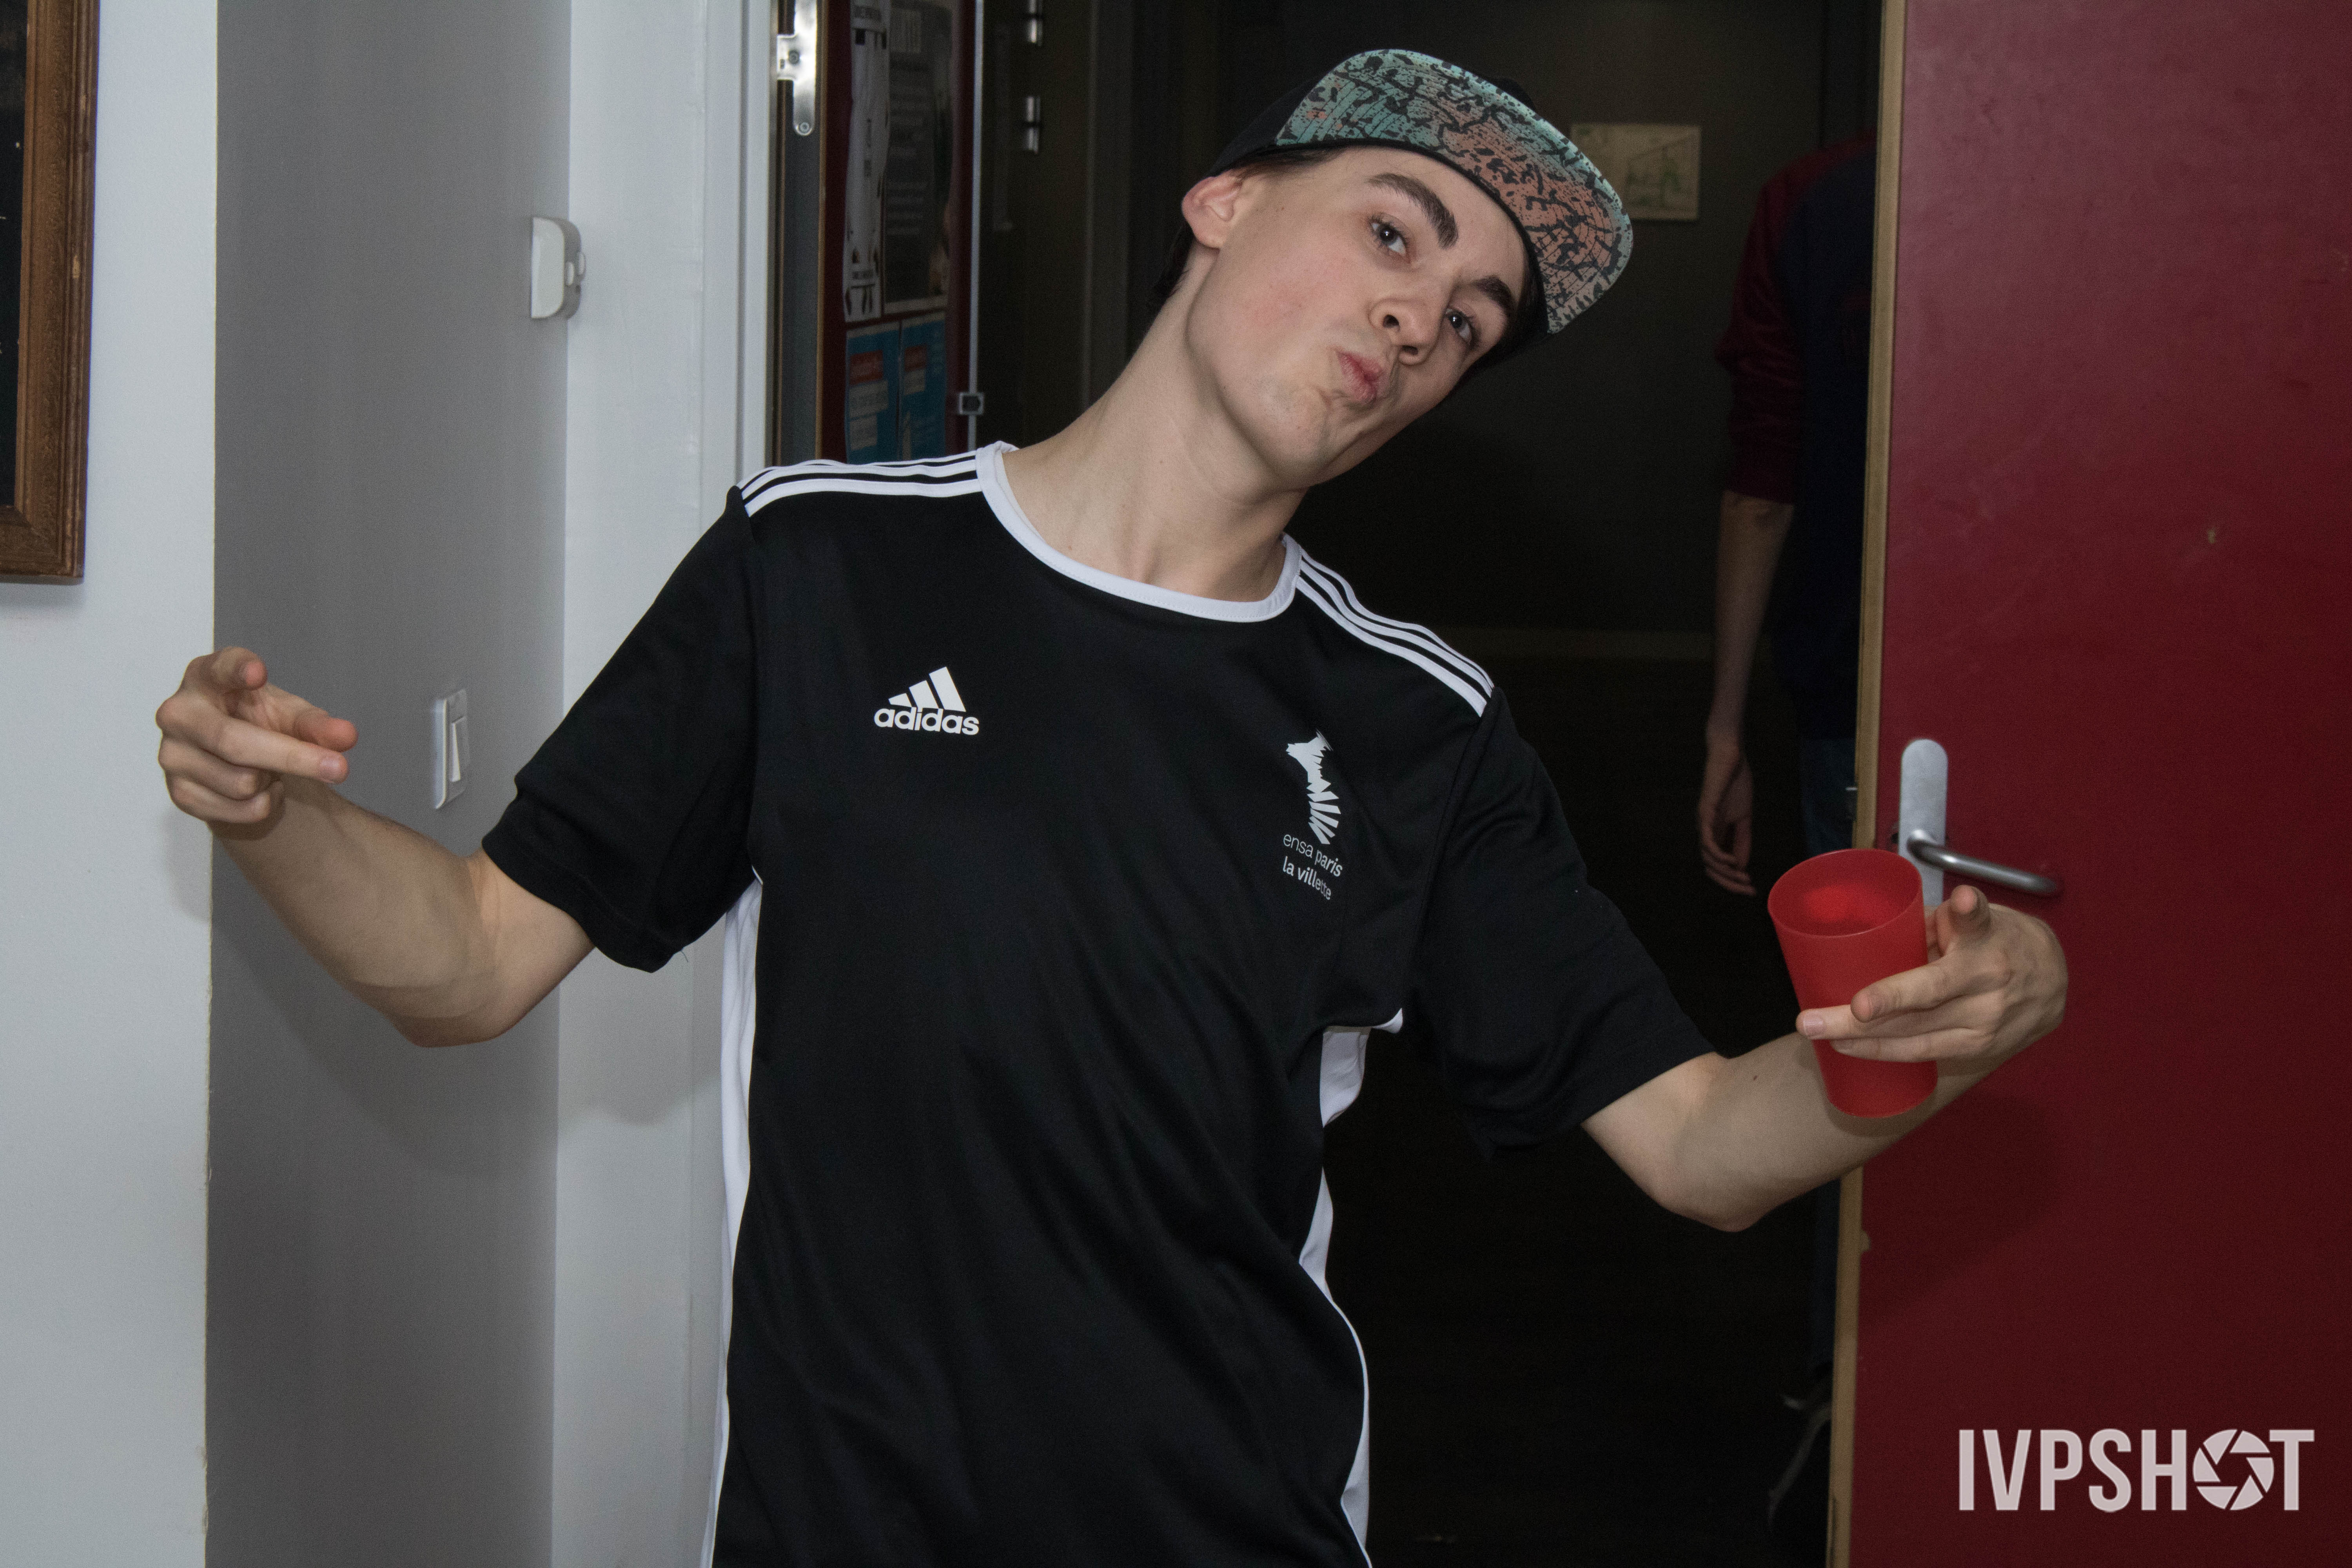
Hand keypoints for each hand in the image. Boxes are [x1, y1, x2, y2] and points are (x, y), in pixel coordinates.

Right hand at [156, 648, 357, 828]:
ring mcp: (172, 755)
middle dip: (293, 758)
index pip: (219, 669)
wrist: (234, 762)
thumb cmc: (258, 722)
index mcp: (206, 678)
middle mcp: (179, 713)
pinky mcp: (179, 793)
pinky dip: (264, 804)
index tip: (258, 672)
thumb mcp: (289, 716)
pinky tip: (258, 788)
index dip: (237, 669)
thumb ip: (317, 725)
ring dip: (272, 781)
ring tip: (270, 769)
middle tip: (340, 769)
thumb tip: (346, 736)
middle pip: (235, 742)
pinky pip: (239, 809)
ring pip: (241, 782)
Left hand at [1697, 731, 1756, 893]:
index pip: (1718, 865)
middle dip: (1729, 882)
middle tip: (1748, 890)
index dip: (1732, 880)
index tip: (1751, 889)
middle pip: (1710, 867)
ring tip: (1742, 877)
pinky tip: (1730, 861)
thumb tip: (1741, 866)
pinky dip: (1717, 853)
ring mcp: (1703, 821)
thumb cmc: (1735, 785)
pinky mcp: (1705, 810)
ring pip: (1707, 857)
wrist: (1731, 757)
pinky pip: (1706, 838)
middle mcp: (1705, 831)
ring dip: (1725, 871)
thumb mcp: (1743, 818)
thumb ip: (1742, 840)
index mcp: (1714, 833)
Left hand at [1796, 885, 2067, 1073]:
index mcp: (1982, 950)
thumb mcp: (1974, 917)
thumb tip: (1876, 930)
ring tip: (1823, 1036)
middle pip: (1916, 1011)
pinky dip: (1888, 1052)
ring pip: (1917, 1041)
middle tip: (1810, 1021)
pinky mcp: (1983, 1050)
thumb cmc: (2000, 936)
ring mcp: (1987, 1026)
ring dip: (1865, 1042)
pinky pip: (1927, 1054)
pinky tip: (1853, 1048)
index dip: (1900, 989)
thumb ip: (1933, 922)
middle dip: (1858, 1020)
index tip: (1863, 1001)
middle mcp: (1987, 991)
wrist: (2058, 976)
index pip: (1938, 972)